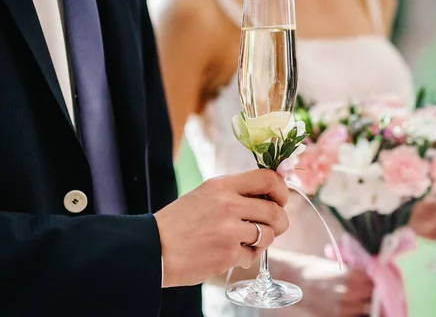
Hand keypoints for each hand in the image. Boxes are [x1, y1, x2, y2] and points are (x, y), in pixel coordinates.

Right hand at [154, 169, 288, 286]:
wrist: (154, 248)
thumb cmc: (179, 221)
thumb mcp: (206, 194)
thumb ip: (235, 192)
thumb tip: (269, 195)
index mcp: (222, 185)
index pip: (268, 178)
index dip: (282, 190)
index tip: (280, 200)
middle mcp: (228, 205)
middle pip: (275, 211)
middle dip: (280, 222)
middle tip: (275, 226)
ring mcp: (229, 231)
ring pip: (268, 235)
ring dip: (263, 241)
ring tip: (246, 241)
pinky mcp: (227, 254)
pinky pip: (252, 256)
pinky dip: (245, 257)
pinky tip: (228, 253)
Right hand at [270, 250, 372, 315]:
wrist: (295, 283)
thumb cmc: (316, 271)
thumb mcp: (338, 267)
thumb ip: (356, 274)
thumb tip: (374, 279)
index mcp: (351, 276)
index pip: (376, 283)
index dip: (377, 284)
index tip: (377, 284)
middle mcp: (349, 292)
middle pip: (373, 298)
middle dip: (373, 296)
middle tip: (370, 294)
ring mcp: (343, 307)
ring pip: (366, 310)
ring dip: (366, 306)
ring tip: (361, 302)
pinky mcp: (336, 316)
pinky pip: (354, 316)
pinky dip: (356, 313)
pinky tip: (354, 309)